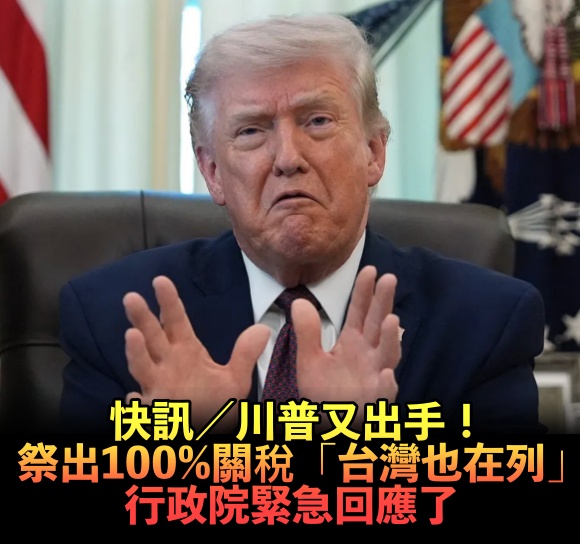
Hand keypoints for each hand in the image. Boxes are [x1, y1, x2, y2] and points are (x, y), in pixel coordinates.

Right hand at [123, 275, 269, 428]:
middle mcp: (166, 365)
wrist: (208, 432)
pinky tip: (134, 397)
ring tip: (131, 336)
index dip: (168, 301)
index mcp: (184, 351)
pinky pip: (143, 408)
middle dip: (142, 318)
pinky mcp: (154, 412)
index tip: (161, 280)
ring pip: (142, 367)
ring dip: (136, 353)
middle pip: (152, 337)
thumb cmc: (213, 403)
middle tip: (132, 296)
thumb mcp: (234, 379)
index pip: (174, 321)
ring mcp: (157, 388)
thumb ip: (245, 355)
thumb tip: (263, 329)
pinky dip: (137, 403)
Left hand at [293, 266, 399, 421]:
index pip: (359, 313)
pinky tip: (386, 377)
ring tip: (390, 321)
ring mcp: (375, 377)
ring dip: (390, 340)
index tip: (369, 269)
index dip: (364, 293)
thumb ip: (307, 333)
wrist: (326, 425)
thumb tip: (299, 302)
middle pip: (378, 325)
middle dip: (383, 303)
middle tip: (388, 279)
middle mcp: (368, 356)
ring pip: (387, 356)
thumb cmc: (322, 393)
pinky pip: (383, 396)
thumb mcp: (308, 361)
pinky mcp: (375, 403)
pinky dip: (386, 387)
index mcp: (353, 343)